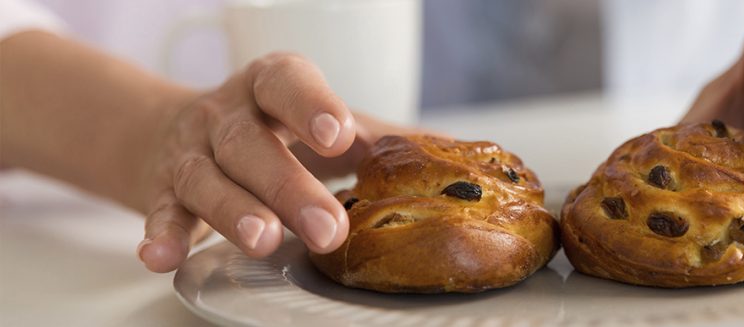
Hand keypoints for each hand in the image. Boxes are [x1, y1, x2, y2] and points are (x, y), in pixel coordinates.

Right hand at [135, 53, 417, 271]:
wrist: (176, 128)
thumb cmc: (270, 127)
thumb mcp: (319, 121)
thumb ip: (376, 140)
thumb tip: (449, 157)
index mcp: (271, 86)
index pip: (286, 84)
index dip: (310, 105)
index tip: (338, 133)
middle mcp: (225, 113)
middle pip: (250, 144)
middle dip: (289, 186)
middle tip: (329, 228)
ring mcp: (189, 151)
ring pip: (205, 178)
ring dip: (233, 211)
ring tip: (263, 240)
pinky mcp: (160, 188)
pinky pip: (159, 211)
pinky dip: (162, 233)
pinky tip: (163, 257)